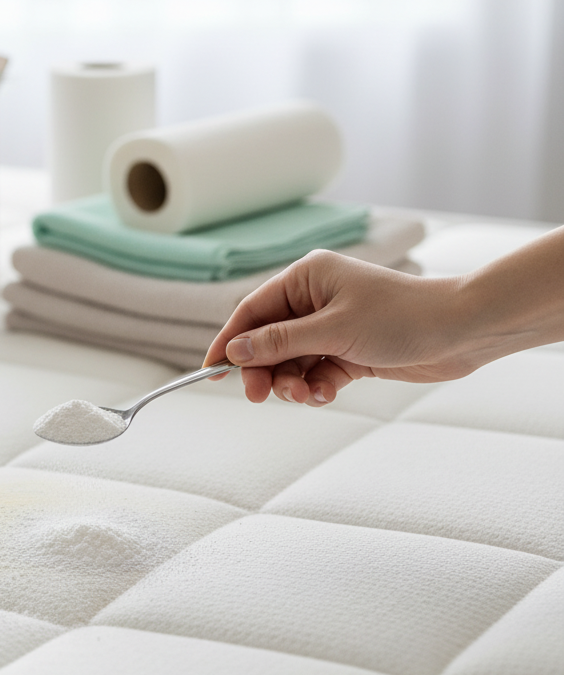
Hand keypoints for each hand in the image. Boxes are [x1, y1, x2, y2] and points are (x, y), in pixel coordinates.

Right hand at [203, 250, 477, 405]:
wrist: (461, 331)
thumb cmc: (402, 317)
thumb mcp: (333, 330)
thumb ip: (280, 342)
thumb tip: (234, 350)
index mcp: (307, 278)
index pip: (252, 311)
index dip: (229, 341)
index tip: (211, 371)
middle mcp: (315, 300)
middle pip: (268, 340)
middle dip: (264, 370)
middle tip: (259, 396)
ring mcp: (331, 327)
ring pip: (290, 362)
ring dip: (292, 383)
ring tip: (307, 394)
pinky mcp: (348, 351)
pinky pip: (315, 372)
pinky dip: (316, 386)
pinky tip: (328, 392)